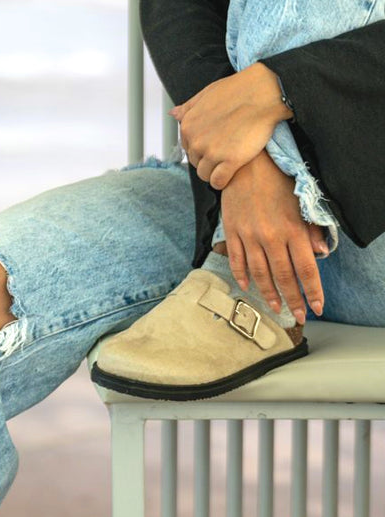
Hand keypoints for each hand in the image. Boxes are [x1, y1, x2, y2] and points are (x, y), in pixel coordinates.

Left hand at [171, 63, 292, 189]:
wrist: (264, 93)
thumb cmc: (239, 90)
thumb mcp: (208, 93)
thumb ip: (189, 107)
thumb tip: (174, 114)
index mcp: (188, 126)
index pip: (188, 149)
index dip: (201, 149)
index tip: (214, 144)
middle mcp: (196, 141)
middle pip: (196, 163)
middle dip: (208, 160)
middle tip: (224, 152)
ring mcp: (212, 152)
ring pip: (205, 175)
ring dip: (214, 172)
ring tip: (228, 163)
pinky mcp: (229, 161)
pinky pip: (218, 181)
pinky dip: (223, 180)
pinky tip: (231, 173)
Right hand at [220, 150, 326, 322]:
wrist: (246, 163)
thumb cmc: (277, 180)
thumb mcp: (300, 201)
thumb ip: (311, 228)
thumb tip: (320, 252)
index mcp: (292, 229)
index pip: (306, 268)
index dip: (312, 291)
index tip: (316, 307)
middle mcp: (271, 237)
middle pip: (283, 277)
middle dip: (292, 300)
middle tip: (297, 317)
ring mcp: (249, 237)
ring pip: (260, 274)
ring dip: (268, 294)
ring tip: (275, 308)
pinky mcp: (233, 233)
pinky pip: (237, 261)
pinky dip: (242, 277)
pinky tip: (248, 287)